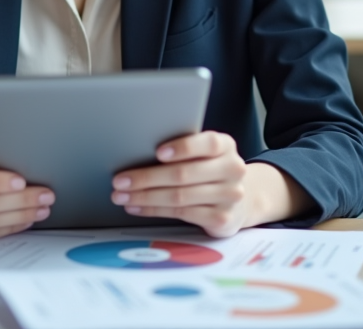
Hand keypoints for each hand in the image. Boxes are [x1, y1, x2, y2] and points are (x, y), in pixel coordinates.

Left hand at [110, 131, 248, 236]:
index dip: (182, 147)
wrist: (242, 198)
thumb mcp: (205, 154)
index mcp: (226, 147)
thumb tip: (138, 151)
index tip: (158, 152)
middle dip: (147, 177)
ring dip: (145, 196)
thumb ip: (185, 151)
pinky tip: (138, 207)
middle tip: (120, 180)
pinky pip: (181, 214)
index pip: (207, 143)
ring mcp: (229, 196)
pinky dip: (154, 210)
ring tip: (122, 195)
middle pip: (184, 174)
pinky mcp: (222, 219)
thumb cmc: (211, 170)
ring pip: (179, 197)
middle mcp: (232, 170)